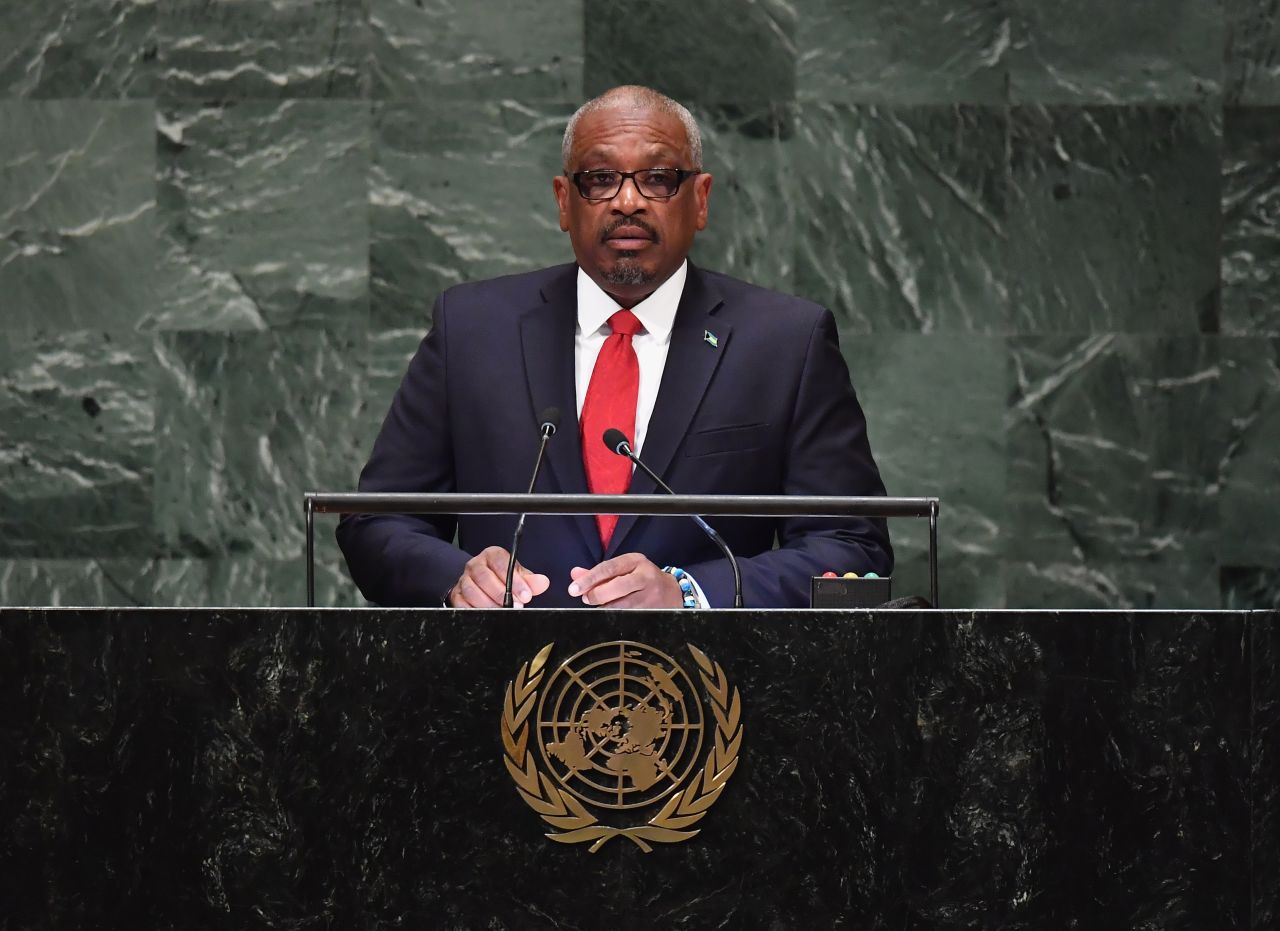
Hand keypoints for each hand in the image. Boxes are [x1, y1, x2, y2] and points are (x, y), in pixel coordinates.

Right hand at [449, 546, 549, 607]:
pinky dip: (473, 610)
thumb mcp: (518, 576)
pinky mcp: (456, 594)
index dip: (514, 580)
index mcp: (492, 555)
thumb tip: (543, 582)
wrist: (482, 585)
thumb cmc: (502, 578)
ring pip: (471, 590)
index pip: (501, 563)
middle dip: (501, 594)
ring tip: (502, 612)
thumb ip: (531, 580)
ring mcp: (464, 579)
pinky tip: (486, 616)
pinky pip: (461, 603)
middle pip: (484, 577)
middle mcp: (475, 565)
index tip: (526, 595)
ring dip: (488, 604)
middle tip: (515, 606)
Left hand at [567, 553, 682, 607]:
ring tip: (598, 607)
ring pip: (622, 605)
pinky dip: (615, 618)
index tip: (574, 589)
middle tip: (586, 599)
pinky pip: (629, 617)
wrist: (673, 592)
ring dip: (605, 608)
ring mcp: (651, 596)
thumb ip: (599, 573)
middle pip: (617, 587)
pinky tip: (610, 616)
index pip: (608, 568)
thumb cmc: (641, 578)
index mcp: (636, 561)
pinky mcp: (653, 612)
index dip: (589, 579)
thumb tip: (575, 574)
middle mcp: (645, 576)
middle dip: (597, 595)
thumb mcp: (624, 569)